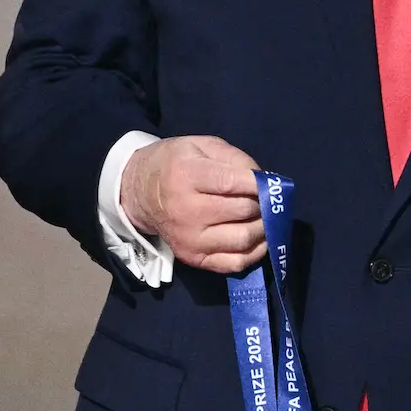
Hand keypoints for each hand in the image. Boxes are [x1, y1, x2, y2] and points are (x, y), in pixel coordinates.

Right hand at [120, 135, 266, 273]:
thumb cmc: (175, 164)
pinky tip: (260, 238)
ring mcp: (190, 238)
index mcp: (186, 176)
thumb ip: (235, 159)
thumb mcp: (201, 146)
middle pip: (243, 211)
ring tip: (266, 217)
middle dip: (263, 204)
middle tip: (268, 199)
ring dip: (264, 228)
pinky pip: (234, 263)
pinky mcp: (193, 258)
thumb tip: (265, 181)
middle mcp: (186, 210)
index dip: (259, 184)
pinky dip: (255, 252)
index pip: (232, 183)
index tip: (271, 184)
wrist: (139, 194)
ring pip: (243, 239)